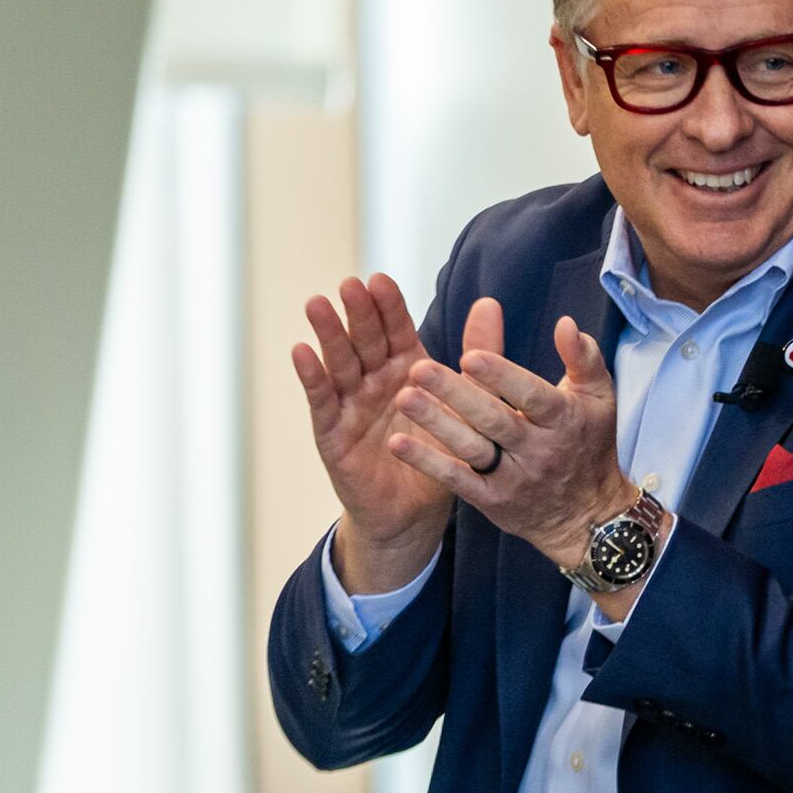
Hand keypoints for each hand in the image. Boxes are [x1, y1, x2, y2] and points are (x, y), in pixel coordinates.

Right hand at [292, 274, 452, 592]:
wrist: (417, 513)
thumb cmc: (441, 454)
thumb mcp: (467, 401)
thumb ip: (480, 354)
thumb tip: (490, 303)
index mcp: (407, 370)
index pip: (396, 331)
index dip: (388, 306)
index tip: (380, 279)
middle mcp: (375, 382)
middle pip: (365, 341)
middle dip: (358, 313)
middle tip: (350, 284)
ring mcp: (351, 406)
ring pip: (339, 364)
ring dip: (328, 335)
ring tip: (318, 304)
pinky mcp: (333, 434)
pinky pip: (321, 402)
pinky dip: (312, 377)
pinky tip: (301, 352)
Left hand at [385, 299, 650, 589]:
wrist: (587, 516)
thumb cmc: (588, 444)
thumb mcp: (598, 398)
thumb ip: (583, 357)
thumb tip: (565, 322)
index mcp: (564, 420)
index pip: (532, 396)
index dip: (503, 377)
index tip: (471, 356)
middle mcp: (539, 450)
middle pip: (494, 420)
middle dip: (456, 394)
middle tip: (419, 368)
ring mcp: (514, 478)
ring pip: (472, 449)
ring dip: (436, 424)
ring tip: (404, 398)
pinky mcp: (493, 500)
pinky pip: (457, 481)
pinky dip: (427, 463)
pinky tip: (398, 443)